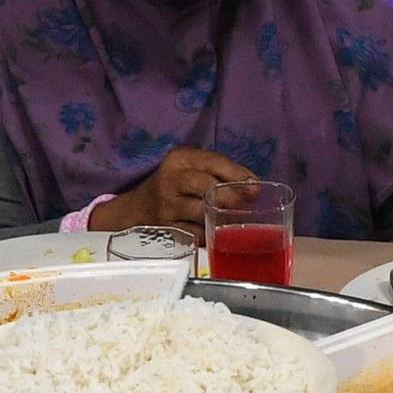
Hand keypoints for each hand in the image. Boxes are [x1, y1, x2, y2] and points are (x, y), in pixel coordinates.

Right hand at [90, 145, 260, 234]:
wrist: (138, 209)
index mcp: (180, 159)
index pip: (213, 162)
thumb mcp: (192, 168)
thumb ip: (221, 172)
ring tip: (236, 220)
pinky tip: (217, 232)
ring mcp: (167, 206)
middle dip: (233, 198)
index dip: (237, 175)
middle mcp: (171, 179)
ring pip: (203, 211)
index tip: (254, 188)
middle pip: (208, 187)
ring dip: (224, 217)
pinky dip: (210, 233)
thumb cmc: (175, 186)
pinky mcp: (166, 228)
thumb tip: (254, 187)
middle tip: (246, 206)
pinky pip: (196, 232)